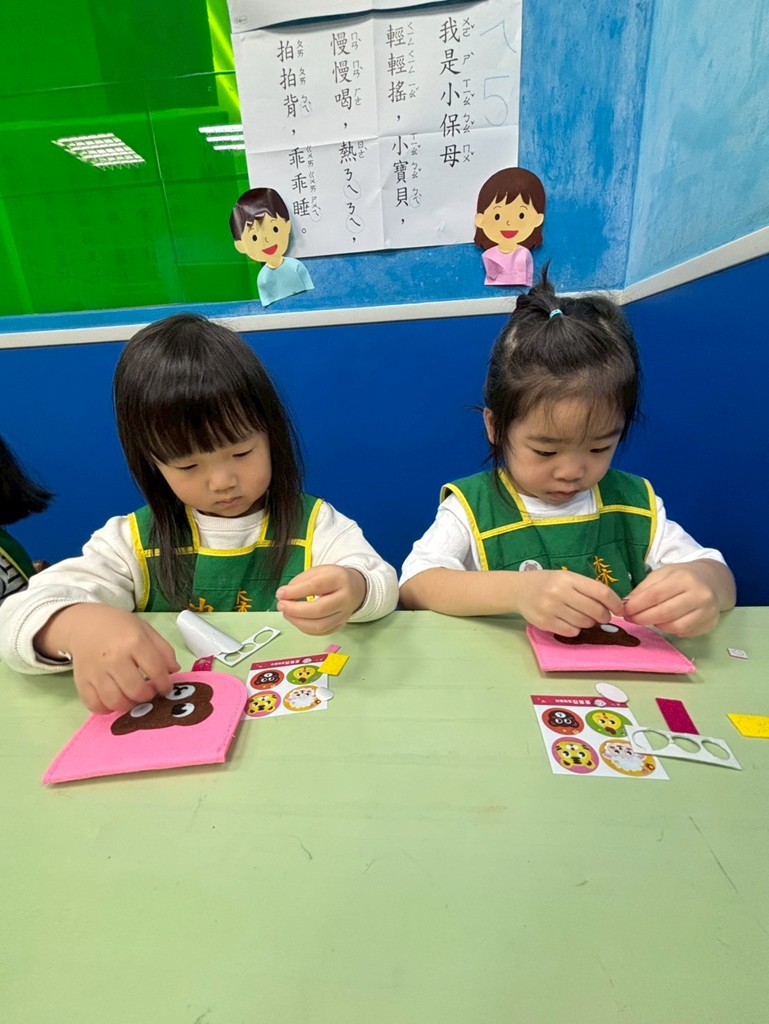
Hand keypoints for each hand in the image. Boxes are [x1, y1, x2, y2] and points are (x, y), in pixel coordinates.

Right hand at [35, 604, 179, 713]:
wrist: (84, 624)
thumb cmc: (119, 627)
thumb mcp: (146, 630)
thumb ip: (164, 650)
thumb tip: (174, 671)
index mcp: (134, 642)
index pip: (156, 671)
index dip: (165, 684)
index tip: (165, 687)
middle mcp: (114, 658)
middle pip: (136, 691)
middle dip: (148, 696)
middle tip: (149, 692)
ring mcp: (96, 671)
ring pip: (116, 702)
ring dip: (129, 705)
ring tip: (133, 698)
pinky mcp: (82, 681)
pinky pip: (95, 705)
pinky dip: (106, 709)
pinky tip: (114, 700)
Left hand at [276, 565, 366, 635]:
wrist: (356, 588)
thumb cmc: (332, 578)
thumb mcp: (318, 571)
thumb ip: (300, 581)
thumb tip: (284, 595)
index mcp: (340, 579)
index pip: (316, 586)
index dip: (296, 591)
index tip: (280, 593)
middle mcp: (345, 599)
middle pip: (319, 610)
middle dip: (295, 610)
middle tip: (281, 606)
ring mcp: (345, 615)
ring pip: (320, 626)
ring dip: (298, 622)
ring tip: (286, 613)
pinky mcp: (341, 625)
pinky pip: (321, 632)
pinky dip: (305, 628)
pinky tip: (296, 620)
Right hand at [515, 570, 624, 635]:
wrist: (519, 590)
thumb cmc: (548, 583)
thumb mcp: (567, 578)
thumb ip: (587, 589)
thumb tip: (613, 606)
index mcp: (568, 578)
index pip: (601, 592)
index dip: (615, 603)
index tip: (620, 609)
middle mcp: (559, 593)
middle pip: (595, 610)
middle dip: (604, 616)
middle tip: (602, 616)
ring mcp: (551, 609)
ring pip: (584, 623)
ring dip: (588, 623)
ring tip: (581, 616)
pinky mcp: (545, 623)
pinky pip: (571, 631)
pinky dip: (575, 629)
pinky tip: (569, 621)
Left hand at [623, 563, 723, 636]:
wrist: (713, 580)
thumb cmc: (682, 576)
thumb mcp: (662, 574)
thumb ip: (644, 588)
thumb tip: (626, 604)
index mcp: (684, 578)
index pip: (655, 595)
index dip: (636, 605)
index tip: (624, 610)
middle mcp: (699, 595)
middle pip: (664, 613)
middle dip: (642, 618)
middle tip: (630, 619)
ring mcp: (707, 611)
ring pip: (674, 626)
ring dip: (656, 625)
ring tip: (648, 619)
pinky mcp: (710, 623)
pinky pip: (684, 632)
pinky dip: (670, 629)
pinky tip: (665, 622)